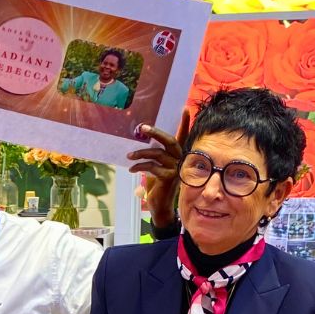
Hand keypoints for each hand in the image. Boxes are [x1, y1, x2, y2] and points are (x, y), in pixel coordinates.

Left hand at [126, 109, 189, 229]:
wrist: (159, 206)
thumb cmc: (157, 185)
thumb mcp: (155, 167)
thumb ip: (153, 155)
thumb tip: (139, 142)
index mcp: (178, 155)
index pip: (183, 136)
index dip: (185, 123)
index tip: (185, 108)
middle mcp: (180, 160)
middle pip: (170, 141)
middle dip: (155, 133)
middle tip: (142, 127)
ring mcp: (176, 169)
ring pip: (157, 154)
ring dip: (140, 153)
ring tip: (129, 156)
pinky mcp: (169, 178)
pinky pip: (152, 167)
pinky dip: (140, 166)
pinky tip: (132, 169)